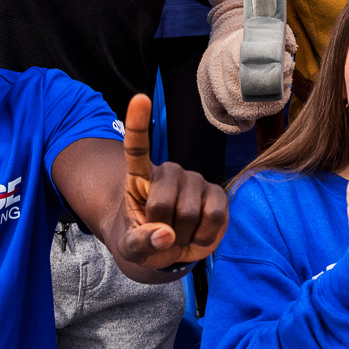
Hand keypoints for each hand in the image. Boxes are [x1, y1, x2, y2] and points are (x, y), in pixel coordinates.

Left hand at [118, 94, 228, 266]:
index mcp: (140, 177)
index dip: (138, 124)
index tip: (139, 99)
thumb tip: (165, 235)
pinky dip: (204, 237)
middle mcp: (169, 172)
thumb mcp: (130, 248)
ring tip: (179, 237)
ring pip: (188, 213)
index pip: (137, 147)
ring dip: (182, 237)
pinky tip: (197, 236)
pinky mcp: (217, 194)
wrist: (170, 248)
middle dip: (160, 231)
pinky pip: (214, 217)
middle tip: (161, 237)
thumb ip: (139, 244)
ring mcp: (195, 180)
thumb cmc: (144, 240)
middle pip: (161, 204)